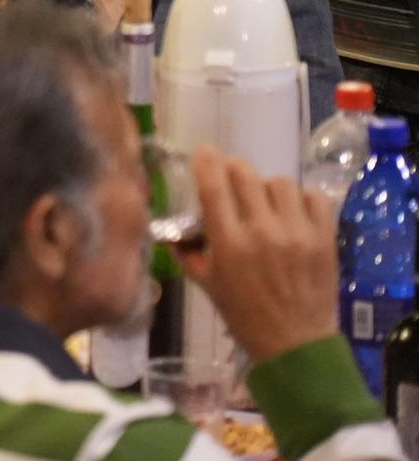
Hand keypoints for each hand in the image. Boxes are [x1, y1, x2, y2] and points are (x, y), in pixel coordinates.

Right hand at [177, 148, 338, 363]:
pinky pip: (315, 198)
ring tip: (267, 202)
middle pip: (245, 175)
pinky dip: (303, 198)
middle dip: (234, 171)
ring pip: (280, 183)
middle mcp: (262, 232)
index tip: (204, 152)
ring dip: (268, 188)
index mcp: (229, 244)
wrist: (296, 344)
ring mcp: (298, 234)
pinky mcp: (325, 239)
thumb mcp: (207, 286)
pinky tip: (294, 211)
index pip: (213, 186)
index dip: (206, 162)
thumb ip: (188, 254)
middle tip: (233, 180)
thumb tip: (172, 231)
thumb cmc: (245, 316)